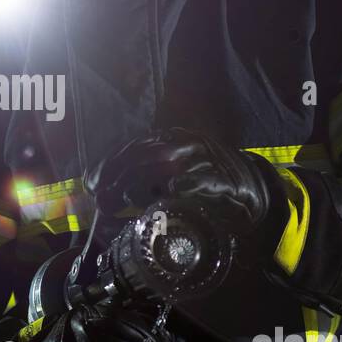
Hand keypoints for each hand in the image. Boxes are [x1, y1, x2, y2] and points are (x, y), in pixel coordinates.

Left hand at [87, 128, 288, 263]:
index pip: (131, 147)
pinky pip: (199, 180)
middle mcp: (183, 143)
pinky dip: (183, 185)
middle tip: (102, 200)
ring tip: (122, 201)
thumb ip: (140, 181)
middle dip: (117, 177)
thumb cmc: (202, 182)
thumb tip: (105, 194)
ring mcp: (203, 159)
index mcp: (169, 139)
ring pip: (164, 165)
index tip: (90, 183)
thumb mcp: (168, 177)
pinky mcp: (221, 178)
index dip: (108, 165)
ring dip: (139, 184)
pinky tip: (168, 194)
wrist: (250, 187)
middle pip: (142, 155)